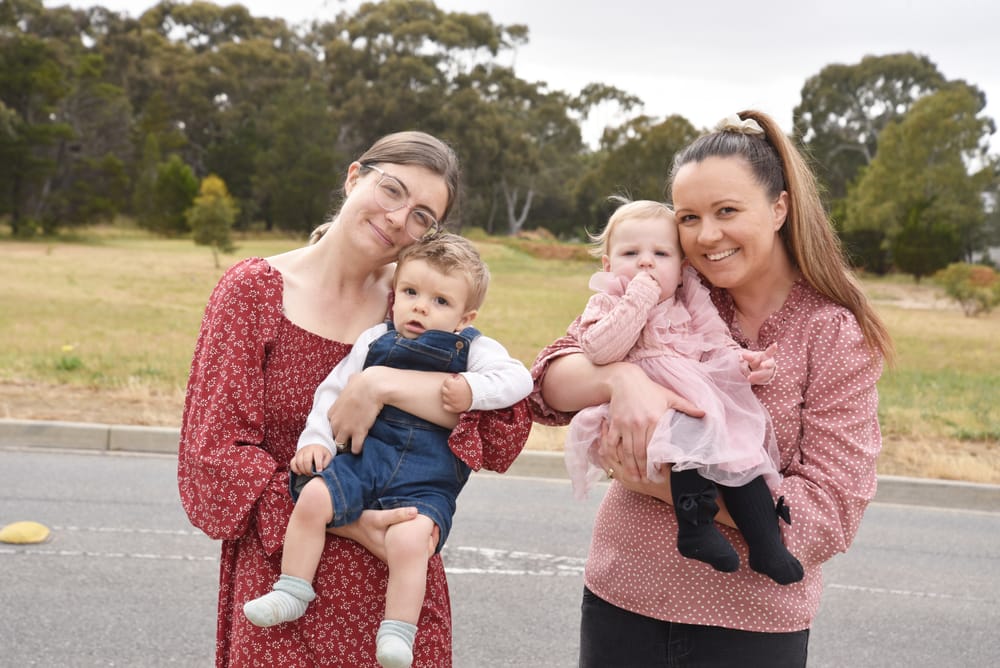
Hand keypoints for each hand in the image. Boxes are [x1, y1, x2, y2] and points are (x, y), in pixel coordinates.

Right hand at [290, 444, 331, 474]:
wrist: (315, 446)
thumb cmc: (322, 453)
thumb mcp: (327, 456)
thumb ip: (326, 462)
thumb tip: (322, 469)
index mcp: (317, 449)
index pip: (317, 457)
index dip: (318, 465)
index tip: (319, 471)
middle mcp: (308, 450)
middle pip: (306, 460)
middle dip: (309, 470)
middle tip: (311, 474)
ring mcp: (300, 452)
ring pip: (298, 462)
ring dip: (302, 470)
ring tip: (307, 474)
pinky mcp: (295, 456)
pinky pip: (292, 463)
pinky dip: (295, 469)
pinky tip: (300, 473)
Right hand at [327, 507, 439, 562]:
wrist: (347, 526)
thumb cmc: (362, 521)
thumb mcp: (378, 517)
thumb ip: (397, 515)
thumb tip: (416, 512)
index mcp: (392, 551)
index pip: (417, 554)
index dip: (430, 543)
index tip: (435, 528)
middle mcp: (391, 556)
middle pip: (416, 555)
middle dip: (428, 542)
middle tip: (435, 527)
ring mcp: (389, 554)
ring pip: (411, 552)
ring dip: (420, 541)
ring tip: (428, 527)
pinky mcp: (387, 549)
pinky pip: (405, 548)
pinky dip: (412, 541)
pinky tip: (416, 530)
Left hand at [328, 367, 387, 453]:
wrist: (371, 388)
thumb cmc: (362, 382)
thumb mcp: (351, 381)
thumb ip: (349, 382)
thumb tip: (353, 378)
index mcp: (333, 411)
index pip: (330, 423)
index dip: (337, 425)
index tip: (344, 425)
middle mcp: (336, 422)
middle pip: (333, 435)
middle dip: (340, 436)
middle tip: (349, 437)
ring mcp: (346, 429)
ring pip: (341, 444)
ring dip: (347, 445)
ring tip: (354, 444)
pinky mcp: (358, 434)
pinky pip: (355, 448)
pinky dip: (358, 448)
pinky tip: (361, 447)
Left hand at [441, 373, 472, 412]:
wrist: (481, 395)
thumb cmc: (472, 384)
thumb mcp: (463, 377)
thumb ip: (454, 377)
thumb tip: (449, 378)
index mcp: (452, 384)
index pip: (446, 382)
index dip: (451, 381)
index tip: (456, 382)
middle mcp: (451, 393)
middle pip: (443, 390)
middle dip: (449, 388)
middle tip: (456, 388)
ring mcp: (452, 402)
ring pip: (444, 398)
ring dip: (448, 396)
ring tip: (457, 394)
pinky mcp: (454, 408)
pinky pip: (446, 407)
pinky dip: (448, 404)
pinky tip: (454, 401)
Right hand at [600, 363, 704, 481]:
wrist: (625, 379)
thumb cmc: (649, 389)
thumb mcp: (669, 396)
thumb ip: (687, 407)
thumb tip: (705, 414)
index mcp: (655, 419)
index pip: (655, 447)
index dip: (656, 462)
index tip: (659, 474)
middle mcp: (639, 424)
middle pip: (640, 453)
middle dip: (643, 470)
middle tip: (646, 481)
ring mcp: (625, 424)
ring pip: (627, 451)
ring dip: (630, 467)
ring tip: (634, 477)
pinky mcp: (614, 423)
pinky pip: (612, 442)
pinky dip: (614, 454)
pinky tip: (618, 462)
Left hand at [740, 343, 777, 384]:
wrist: (758, 369)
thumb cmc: (756, 360)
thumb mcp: (752, 357)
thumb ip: (748, 356)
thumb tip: (742, 355)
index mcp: (766, 355)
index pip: (770, 351)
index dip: (773, 348)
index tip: (775, 344)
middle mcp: (769, 363)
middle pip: (770, 364)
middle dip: (767, 364)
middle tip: (762, 365)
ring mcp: (769, 371)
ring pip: (765, 373)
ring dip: (758, 375)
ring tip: (749, 377)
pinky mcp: (766, 378)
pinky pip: (762, 380)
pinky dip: (756, 380)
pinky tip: (750, 380)